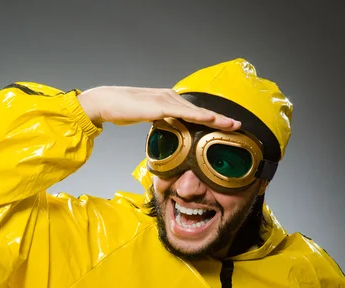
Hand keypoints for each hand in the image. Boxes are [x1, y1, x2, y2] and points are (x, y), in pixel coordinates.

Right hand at [77, 86, 240, 130]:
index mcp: (169, 101)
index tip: (227, 127)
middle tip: (238, 126)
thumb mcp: (147, 118)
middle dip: (220, 119)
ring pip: (197, 111)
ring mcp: (167, 100)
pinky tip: (213, 121)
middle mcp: (171, 97)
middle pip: (200, 110)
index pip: (195, 112)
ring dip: (217, 118)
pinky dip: (201, 117)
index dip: (212, 119)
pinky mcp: (161, 106)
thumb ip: (160, 123)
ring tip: (233, 125)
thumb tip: (170, 133)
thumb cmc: (123, 110)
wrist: (105, 102)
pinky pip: (186, 113)